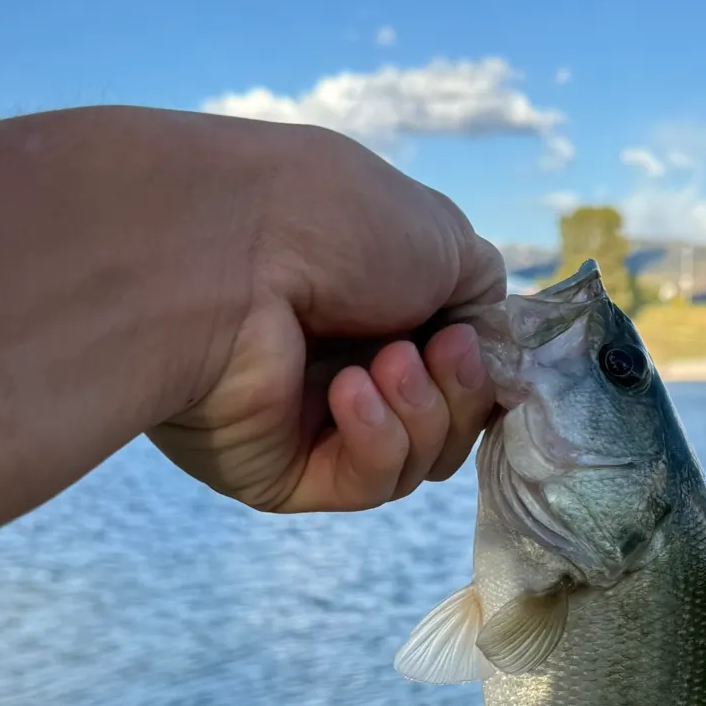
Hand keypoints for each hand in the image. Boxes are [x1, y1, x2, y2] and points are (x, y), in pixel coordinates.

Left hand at [148, 121, 504, 512]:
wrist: (224, 250)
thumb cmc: (330, 223)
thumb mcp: (442, 236)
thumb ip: (481, 294)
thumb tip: (480, 343)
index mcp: (372, 303)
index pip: (455, 367)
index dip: (481, 367)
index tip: (473, 339)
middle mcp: (339, 360)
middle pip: (447, 421)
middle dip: (458, 391)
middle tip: (438, 349)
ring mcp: (307, 421)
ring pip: (416, 459)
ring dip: (420, 411)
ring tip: (385, 362)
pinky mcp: (280, 473)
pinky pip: (365, 482)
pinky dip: (375, 439)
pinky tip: (347, 392)